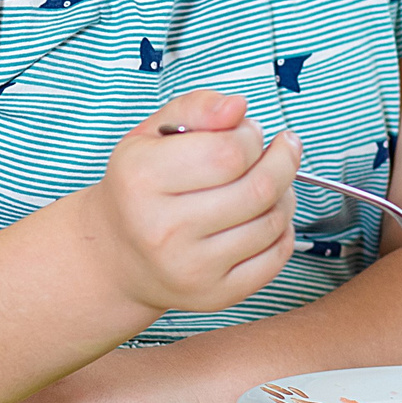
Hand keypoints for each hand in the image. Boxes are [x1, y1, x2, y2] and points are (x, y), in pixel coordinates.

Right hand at [80, 91, 299, 316]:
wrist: (116, 255)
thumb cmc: (140, 186)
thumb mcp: (152, 134)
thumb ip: (197, 108)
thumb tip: (237, 107)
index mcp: (142, 178)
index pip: (229, 152)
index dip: (251, 136)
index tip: (247, 133)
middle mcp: (162, 228)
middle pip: (257, 188)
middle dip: (281, 161)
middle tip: (280, 150)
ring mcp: (190, 268)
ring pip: (272, 222)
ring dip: (285, 194)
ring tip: (270, 182)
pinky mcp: (213, 295)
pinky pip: (275, 258)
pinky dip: (283, 230)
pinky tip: (267, 215)